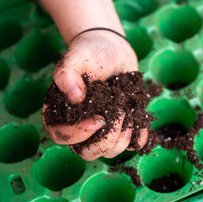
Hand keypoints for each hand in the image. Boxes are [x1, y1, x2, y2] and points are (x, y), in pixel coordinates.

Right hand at [42, 30, 147, 160]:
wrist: (113, 49)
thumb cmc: (90, 53)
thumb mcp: (76, 58)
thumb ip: (67, 74)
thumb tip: (74, 97)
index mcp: (62, 113)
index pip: (62, 137)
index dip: (80, 134)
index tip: (98, 118)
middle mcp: (81, 126)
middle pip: (87, 152)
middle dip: (106, 141)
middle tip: (120, 115)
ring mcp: (103, 129)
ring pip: (110, 151)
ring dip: (123, 137)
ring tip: (128, 111)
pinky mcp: (123, 126)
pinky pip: (132, 144)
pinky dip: (139, 137)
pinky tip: (140, 119)